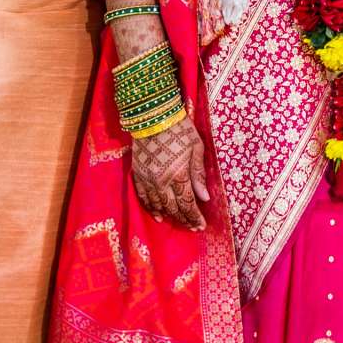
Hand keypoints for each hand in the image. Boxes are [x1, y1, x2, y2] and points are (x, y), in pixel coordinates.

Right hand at [130, 115, 210, 229]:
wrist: (152, 115)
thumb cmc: (180, 129)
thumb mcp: (196, 148)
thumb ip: (198, 174)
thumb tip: (204, 197)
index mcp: (178, 175)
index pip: (187, 204)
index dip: (194, 217)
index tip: (201, 225)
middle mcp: (161, 181)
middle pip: (173, 208)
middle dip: (184, 219)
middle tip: (192, 227)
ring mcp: (147, 179)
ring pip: (158, 205)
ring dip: (169, 216)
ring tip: (178, 223)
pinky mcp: (137, 174)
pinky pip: (143, 197)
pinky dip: (150, 208)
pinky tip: (157, 215)